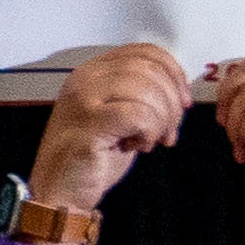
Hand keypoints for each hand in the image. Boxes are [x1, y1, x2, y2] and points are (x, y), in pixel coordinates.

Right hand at [26, 42, 192, 209]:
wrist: (60, 192)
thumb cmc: (92, 158)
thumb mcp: (119, 116)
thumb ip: (141, 95)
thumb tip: (177, 89)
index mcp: (93, 71)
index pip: (144, 52)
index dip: (173, 73)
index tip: (183, 100)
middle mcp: (85, 79)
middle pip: (149, 69)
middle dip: (171, 101)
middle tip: (169, 130)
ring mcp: (84, 99)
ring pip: (146, 90)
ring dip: (161, 119)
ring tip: (150, 140)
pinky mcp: (90, 123)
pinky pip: (139, 114)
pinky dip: (149, 131)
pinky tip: (139, 146)